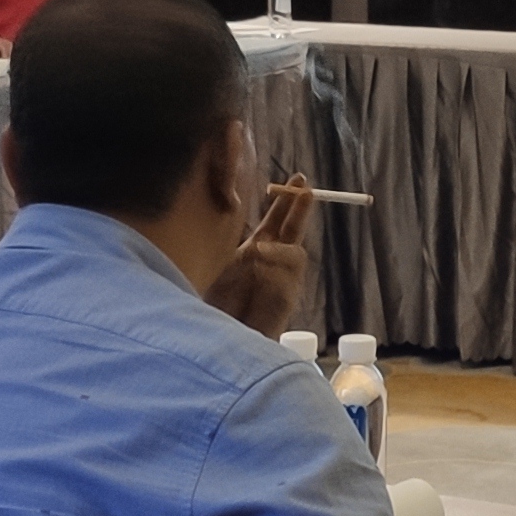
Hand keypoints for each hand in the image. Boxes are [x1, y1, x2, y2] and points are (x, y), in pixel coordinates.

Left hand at [203, 174, 315, 338]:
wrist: (215, 335)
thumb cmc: (210, 299)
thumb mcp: (220, 261)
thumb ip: (236, 241)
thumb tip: (249, 225)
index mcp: (255, 250)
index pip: (277, 221)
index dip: (287, 202)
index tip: (298, 180)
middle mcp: (272, 264)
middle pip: (293, 231)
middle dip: (300, 209)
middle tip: (305, 189)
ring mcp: (282, 282)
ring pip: (294, 254)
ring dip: (277, 249)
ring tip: (256, 253)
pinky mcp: (285, 301)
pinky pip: (288, 278)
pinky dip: (273, 271)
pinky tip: (258, 271)